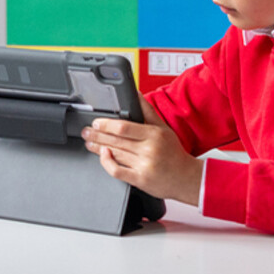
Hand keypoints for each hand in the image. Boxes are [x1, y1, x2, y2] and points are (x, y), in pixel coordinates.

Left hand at [82, 115, 202, 205]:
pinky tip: (103, 156)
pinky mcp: (139, 180)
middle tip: (86, 132)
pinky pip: (117, 171)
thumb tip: (136, 94)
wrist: (187, 178)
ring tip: (89, 143)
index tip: (96, 123)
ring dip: (98, 147)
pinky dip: (107, 163)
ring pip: (115, 154)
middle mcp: (148, 150)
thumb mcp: (163, 128)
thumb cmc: (174, 153)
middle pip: (116, 140)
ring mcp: (143, 166)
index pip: (124, 127)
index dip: (106, 124)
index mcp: (154, 135)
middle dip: (97, 135)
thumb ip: (147, 111)